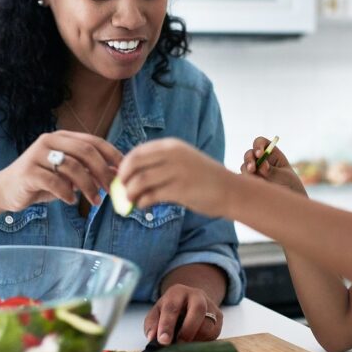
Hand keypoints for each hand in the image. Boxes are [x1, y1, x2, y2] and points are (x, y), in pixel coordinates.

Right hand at [0, 130, 122, 211]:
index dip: (111, 155)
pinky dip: (67, 193)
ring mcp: (37, 155)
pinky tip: (71, 201)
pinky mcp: (28, 171)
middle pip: (85, 151)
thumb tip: (116, 175)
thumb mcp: (67, 176)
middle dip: (103, 171)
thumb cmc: (41, 182)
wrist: (5, 190)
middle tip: (112, 189)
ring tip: (94, 201)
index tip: (124, 171)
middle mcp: (49, 141)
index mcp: (61, 137)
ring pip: (72, 167)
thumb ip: (87, 172)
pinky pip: (55, 182)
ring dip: (88, 186)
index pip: (93, 141)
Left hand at [116, 138, 233, 217]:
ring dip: (130, 193)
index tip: (122, 177)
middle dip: (124, 179)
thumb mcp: (183, 160)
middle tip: (122, 190)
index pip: (137, 152)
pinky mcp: (180, 190)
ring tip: (131, 200)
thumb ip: (161, 163)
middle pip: (134, 164)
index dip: (124, 165)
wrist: (230, 190)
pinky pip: (151, 196)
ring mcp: (176, 172)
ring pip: (139, 181)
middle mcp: (172, 155)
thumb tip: (132, 174)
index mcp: (171, 146)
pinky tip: (143, 205)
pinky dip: (142, 202)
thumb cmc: (204, 178)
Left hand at [144, 284, 222, 344]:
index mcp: (177, 292)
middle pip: (198, 309)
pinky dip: (204, 342)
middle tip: (179, 345)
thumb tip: (152, 338)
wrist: (190, 301)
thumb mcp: (157, 313)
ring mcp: (210, 304)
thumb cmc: (170, 310)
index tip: (163, 341)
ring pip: (208, 324)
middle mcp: (197, 295)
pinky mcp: (219, 316)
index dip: (167, 325)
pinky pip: (215, 333)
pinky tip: (195, 343)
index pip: (172, 307)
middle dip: (188, 330)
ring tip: (185, 347)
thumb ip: (152, 324)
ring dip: (196, 339)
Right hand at [241, 137, 306, 195]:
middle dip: (249, 159)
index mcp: (272, 154)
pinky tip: (257, 187)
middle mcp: (260, 160)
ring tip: (258, 181)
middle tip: (253, 168)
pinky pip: (243, 179)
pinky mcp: (250, 181)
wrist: (288, 202)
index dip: (258, 145)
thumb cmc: (290, 185)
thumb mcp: (285, 177)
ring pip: (245, 166)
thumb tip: (261, 166)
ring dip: (248, 171)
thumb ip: (272, 171)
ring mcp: (254, 171)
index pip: (261, 142)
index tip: (260, 154)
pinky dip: (247, 182)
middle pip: (249, 153)